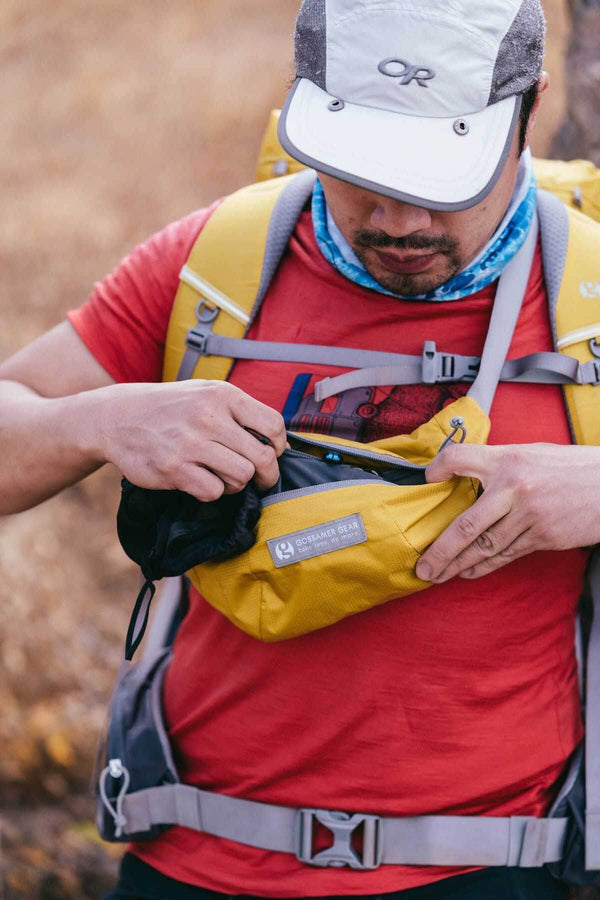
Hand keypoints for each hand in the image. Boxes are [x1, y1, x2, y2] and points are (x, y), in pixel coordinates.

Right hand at [95, 380, 285, 500]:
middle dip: (266, 474)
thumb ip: (239, 413)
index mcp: (222, 395)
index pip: (273, 425)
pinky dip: (212, 491)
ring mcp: (190, 444)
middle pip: (263, 457)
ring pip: (242, 477)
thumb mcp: (206, 394)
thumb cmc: (171, 408)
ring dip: (237, 483)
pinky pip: (214, 491)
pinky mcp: (174, 469)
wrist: (117, 417)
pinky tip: (201, 480)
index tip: (273, 454)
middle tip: (259, 479)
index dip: (279, 446)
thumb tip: (276, 443)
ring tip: (223, 475)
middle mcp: (208, 417)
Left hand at [414, 442, 599, 582]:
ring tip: (438, 575)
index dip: (438, 468)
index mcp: (508, 459)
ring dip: (458, 564)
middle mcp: (514, 488)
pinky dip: (484, 566)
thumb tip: (468, 474)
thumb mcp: (531, 453)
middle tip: (422, 567)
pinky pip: (506, 555)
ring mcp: (529, 516)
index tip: (427, 479)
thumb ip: (500, 463)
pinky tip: (467, 572)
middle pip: (467, 525)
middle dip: (440, 550)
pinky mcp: (543, 537)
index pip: (459, 458)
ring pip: (485, 548)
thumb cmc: (570, 467)